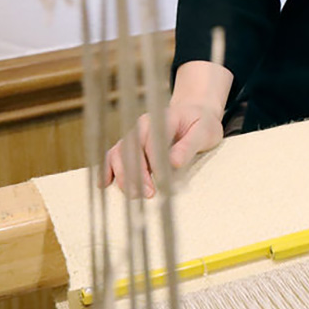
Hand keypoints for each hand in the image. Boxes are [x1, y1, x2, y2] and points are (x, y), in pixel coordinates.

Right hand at [102, 60, 233, 196]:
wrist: (194, 113)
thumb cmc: (200, 123)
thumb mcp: (204, 132)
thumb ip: (189, 146)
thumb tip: (174, 162)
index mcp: (162, 118)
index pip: (153, 141)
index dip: (155, 162)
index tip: (161, 180)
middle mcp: (144, 124)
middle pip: (132, 149)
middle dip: (137, 173)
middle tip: (148, 194)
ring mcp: (134, 134)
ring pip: (120, 153)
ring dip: (123, 175)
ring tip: (134, 194)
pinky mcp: (130, 144)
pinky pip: (113, 155)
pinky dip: (107, 169)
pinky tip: (103, 184)